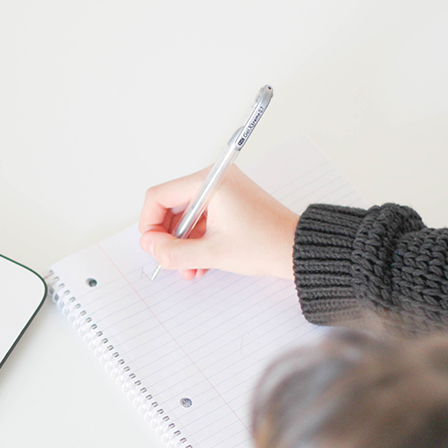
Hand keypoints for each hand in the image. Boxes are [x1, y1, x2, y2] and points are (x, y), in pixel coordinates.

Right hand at [138, 166, 297, 280]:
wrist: (298, 250)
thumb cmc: (266, 244)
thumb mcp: (212, 253)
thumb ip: (173, 251)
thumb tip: (150, 245)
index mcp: (210, 182)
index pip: (159, 196)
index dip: (150, 224)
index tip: (153, 246)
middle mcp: (215, 180)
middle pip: (170, 206)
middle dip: (167, 237)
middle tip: (168, 258)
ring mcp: (222, 191)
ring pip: (185, 216)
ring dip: (182, 243)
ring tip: (188, 267)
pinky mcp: (229, 203)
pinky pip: (200, 220)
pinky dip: (195, 240)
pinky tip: (199, 263)